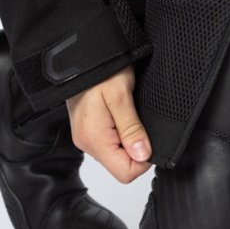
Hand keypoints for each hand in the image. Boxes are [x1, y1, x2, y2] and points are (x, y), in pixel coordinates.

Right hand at [66, 64, 152, 183]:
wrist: (82, 55)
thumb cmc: (101, 70)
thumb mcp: (121, 96)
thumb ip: (132, 129)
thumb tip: (143, 155)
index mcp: (95, 139)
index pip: (125, 173)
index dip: (143, 159)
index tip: (147, 137)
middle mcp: (87, 143)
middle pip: (121, 165)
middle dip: (136, 148)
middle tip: (137, 119)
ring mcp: (85, 138)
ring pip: (116, 154)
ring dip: (128, 138)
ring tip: (128, 113)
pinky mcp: (88, 130)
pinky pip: (109, 143)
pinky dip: (120, 133)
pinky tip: (121, 114)